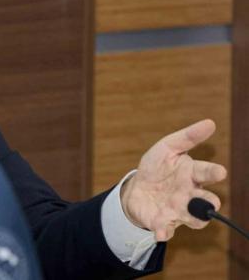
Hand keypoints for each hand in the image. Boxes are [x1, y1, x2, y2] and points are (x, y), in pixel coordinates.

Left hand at [119, 119, 226, 241]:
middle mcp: (190, 194)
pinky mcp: (163, 221)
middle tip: (207, 201)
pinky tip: (161, 233)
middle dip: (208, 202)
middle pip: (207, 201)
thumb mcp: (167, 148)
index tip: (220, 172)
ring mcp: (178, 210)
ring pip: (195, 219)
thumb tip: (210, 123)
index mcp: (192, 174)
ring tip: (188, 215)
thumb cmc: (157, 167)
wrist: (137, 188)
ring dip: (194, 218)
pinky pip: (167, 230)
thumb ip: (187, 137)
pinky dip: (165, 232)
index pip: (206, 173)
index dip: (213, 173)